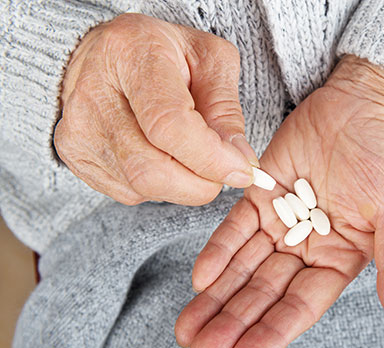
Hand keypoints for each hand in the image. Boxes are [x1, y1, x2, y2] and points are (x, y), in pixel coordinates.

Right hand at [54, 13, 258, 204]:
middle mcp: (93, 95)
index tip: (243, 170)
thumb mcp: (209, 60)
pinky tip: (165, 157)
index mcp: (130, 54)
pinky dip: (161, 186)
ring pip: (141, 187)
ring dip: (184, 185)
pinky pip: (129, 192)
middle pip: (151, 169)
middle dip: (201, 184)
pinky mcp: (75, 157)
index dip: (211, 158)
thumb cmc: (165, 54)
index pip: (168, 125)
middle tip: (225, 171)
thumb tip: (241, 161)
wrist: (109, 55)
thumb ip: (225, 108)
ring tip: (195, 156)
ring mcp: (80, 131)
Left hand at [175, 55, 383, 347]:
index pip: (301, 307)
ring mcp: (280, 223)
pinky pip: (235, 228)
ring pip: (243, 267)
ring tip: (185, 328)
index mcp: (340, 260)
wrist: (362, 103)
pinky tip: (198, 277)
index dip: (272, 335)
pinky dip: (217, 251)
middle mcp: (306, 249)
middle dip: (232, 323)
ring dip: (215, 298)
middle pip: (264, 294)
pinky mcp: (260, 195)